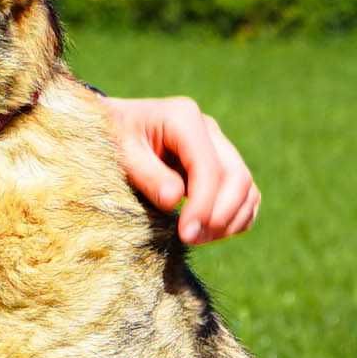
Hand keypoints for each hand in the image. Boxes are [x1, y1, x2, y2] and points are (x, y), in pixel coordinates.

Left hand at [104, 94, 258, 244]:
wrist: (111, 127)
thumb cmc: (110, 137)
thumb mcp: (120, 153)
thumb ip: (147, 175)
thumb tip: (174, 200)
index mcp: (183, 117)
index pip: (208, 166)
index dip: (203, 204)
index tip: (187, 233)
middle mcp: (208, 129)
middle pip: (237, 176)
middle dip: (220, 214)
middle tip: (191, 239)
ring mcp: (218, 146)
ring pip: (246, 187)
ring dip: (230, 219)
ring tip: (198, 239)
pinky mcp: (220, 164)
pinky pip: (245, 194)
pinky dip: (236, 216)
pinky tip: (211, 233)